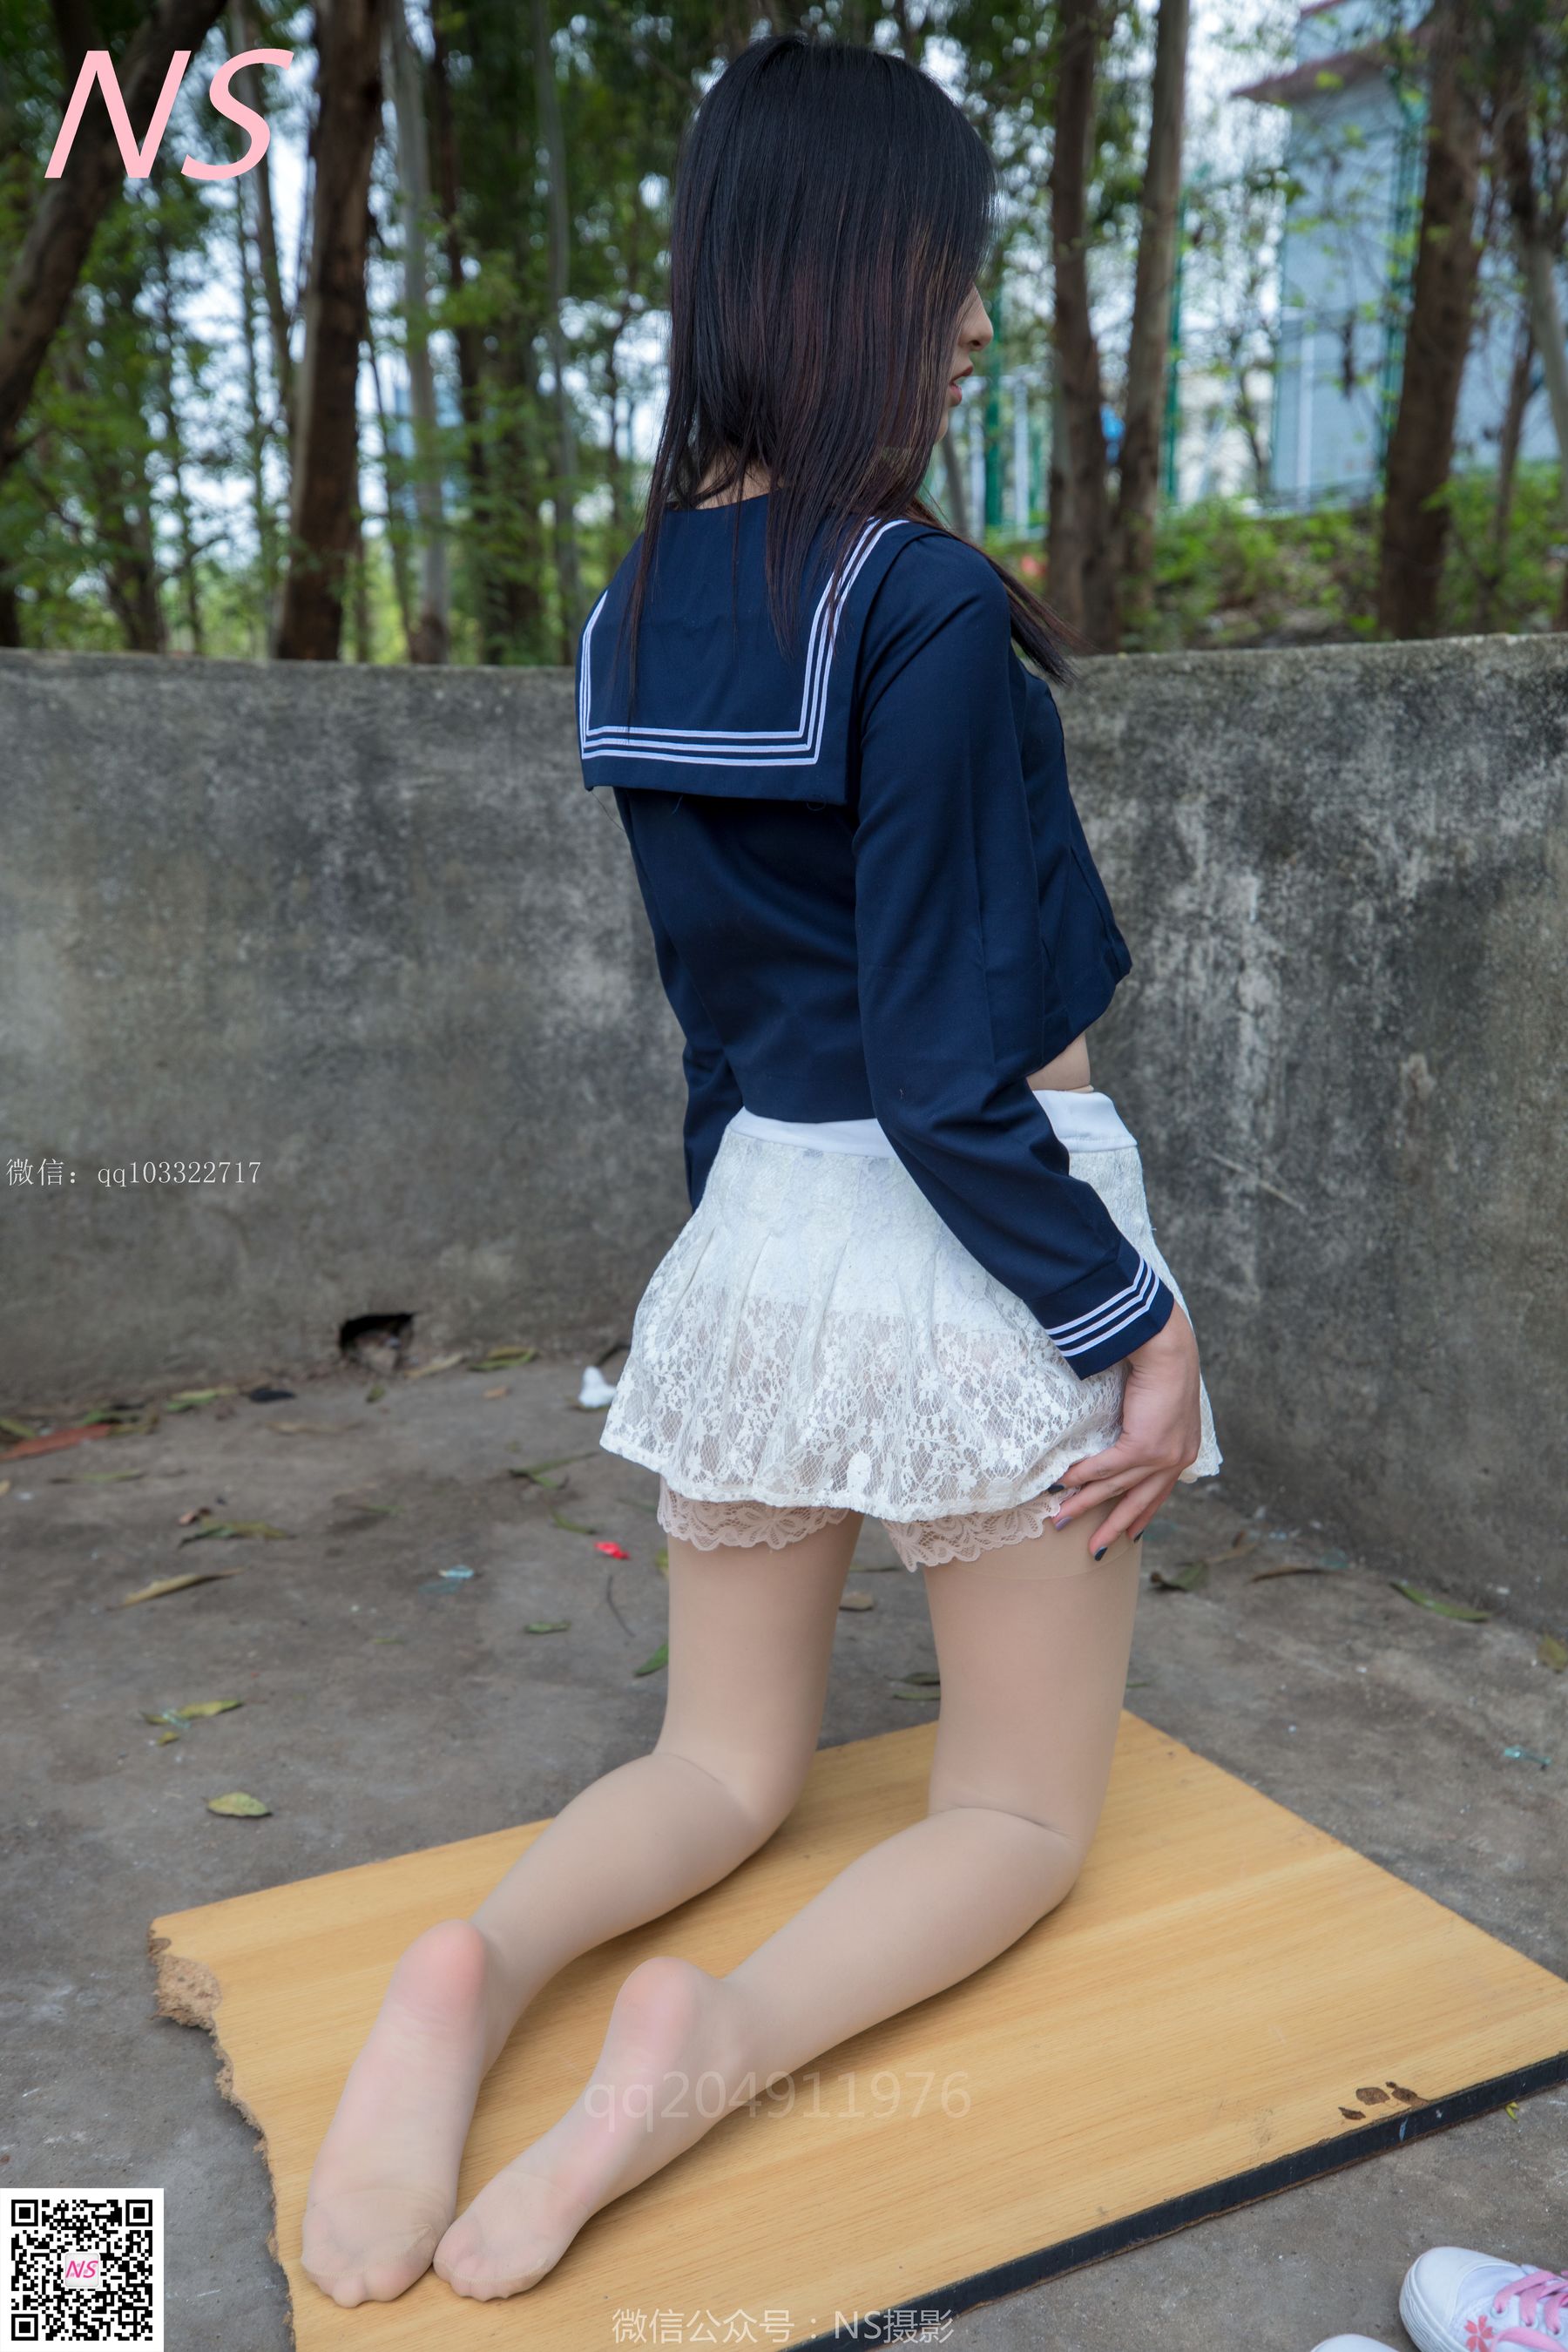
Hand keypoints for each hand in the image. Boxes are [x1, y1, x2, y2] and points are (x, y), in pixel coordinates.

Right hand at [1049, 1302, 1202, 1551]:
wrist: (1165, 1349)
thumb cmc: (1162, 1366)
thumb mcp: (1160, 1402)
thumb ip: (1148, 1424)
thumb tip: (1126, 1431)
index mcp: (1183, 1451)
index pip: (1160, 1492)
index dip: (1143, 1514)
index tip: (1132, 1535)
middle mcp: (1176, 1460)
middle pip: (1139, 1502)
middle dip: (1114, 1527)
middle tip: (1094, 1549)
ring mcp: (1161, 1456)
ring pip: (1117, 1489)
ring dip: (1087, 1505)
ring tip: (1062, 1518)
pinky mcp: (1144, 1446)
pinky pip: (1106, 1468)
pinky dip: (1083, 1477)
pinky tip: (1065, 1484)